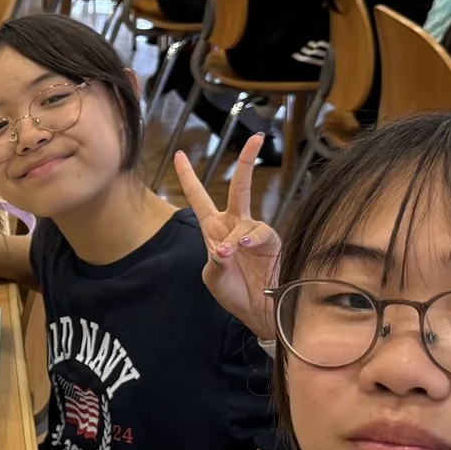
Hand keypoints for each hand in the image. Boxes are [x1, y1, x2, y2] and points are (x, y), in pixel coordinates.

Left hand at [174, 137, 279, 340]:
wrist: (257, 312)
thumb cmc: (233, 293)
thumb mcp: (213, 278)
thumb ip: (214, 262)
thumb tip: (223, 248)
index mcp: (214, 229)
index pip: (199, 197)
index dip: (189, 177)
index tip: (179, 155)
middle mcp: (235, 225)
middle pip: (240, 187)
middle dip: (246, 162)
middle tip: (255, 137)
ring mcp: (254, 232)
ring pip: (245, 218)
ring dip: (234, 237)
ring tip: (228, 254)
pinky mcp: (271, 242)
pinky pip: (259, 233)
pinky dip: (249, 239)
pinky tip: (242, 247)